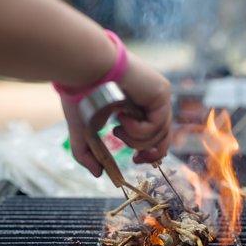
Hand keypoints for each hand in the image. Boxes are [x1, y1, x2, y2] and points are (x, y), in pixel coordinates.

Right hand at [61, 51, 171, 176]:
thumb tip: (98, 175)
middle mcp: (150, 103)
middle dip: (151, 154)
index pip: (155, 134)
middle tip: (136, 159)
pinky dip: (138, 129)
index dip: (150, 153)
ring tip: (117, 128)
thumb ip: (88, 154)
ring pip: (160, 135)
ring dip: (135, 140)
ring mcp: (158, 97)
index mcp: (137, 109)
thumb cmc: (81, 95)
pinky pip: (157, 124)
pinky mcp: (161, 92)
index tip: (136, 160)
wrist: (85, 70)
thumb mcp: (82, 132)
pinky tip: (122, 116)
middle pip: (164, 137)